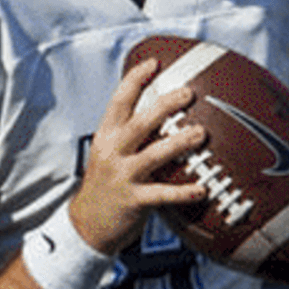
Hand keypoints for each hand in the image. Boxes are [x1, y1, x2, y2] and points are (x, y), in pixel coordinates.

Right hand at [69, 58, 207, 254]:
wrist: (86, 225)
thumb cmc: (107, 182)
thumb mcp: (110, 152)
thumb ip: (131, 132)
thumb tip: (163, 108)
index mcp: (107, 136)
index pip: (119, 101)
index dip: (136, 79)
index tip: (154, 62)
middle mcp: (113, 152)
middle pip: (139, 122)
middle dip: (164, 106)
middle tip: (189, 94)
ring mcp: (122, 176)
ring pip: (153, 155)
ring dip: (179, 143)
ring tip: (201, 133)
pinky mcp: (133, 201)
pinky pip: (162, 195)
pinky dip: (183, 192)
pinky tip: (202, 189)